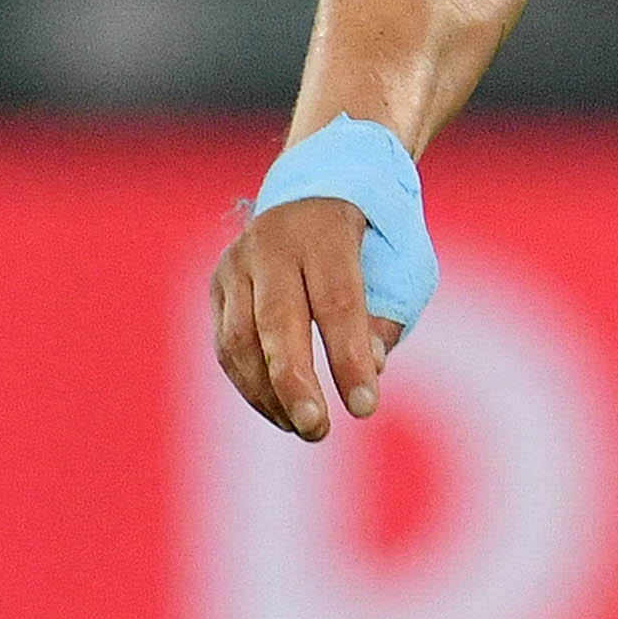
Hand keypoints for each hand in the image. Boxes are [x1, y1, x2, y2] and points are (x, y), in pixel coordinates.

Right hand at [209, 198, 396, 439]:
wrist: (316, 189)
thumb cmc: (372, 237)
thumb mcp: (400, 262)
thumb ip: (386, 314)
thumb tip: (370, 367)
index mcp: (324, 230)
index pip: (336, 302)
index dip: (348, 358)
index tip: (365, 407)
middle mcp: (270, 243)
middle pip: (276, 321)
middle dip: (294, 383)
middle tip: (317, 430)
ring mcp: (235, 264)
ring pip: (240, 340)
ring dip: (269, 395)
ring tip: (305, 429)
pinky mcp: (217, 286)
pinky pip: (227, 346)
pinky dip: (252, 386)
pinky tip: (281, 411)